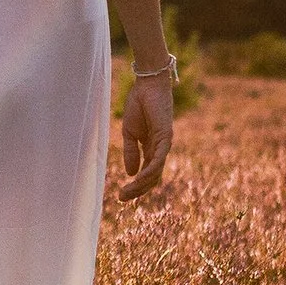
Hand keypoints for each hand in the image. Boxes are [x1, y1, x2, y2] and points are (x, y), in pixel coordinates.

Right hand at [117, 73, 173, 200]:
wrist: (146, 86)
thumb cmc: (139, 105)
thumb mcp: (129, 133)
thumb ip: (131, 153)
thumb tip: (130, 173)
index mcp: (151, 149)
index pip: (146, 174)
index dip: (135, 187)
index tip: (120, 196)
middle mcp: (159, 150)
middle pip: (152, 178)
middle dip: (137, 190)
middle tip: (121, 198)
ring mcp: (164, 144)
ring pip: (156, 172)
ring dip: (141, 184)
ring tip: (127, 192)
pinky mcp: (165, 137)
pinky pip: (158, 159)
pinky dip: (149, 170)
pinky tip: (139, 178)